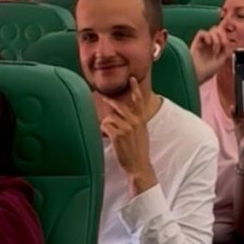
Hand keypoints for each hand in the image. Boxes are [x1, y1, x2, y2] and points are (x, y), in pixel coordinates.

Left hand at [98, 78, 155, 194]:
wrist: (139, 165)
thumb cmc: (139, 150)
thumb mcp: (142, 132)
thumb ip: (135, 122)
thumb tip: (123, 116)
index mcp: (142, 119)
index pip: (139, 100)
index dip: (135, 88)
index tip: (132, 78)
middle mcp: (135, 121)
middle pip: (120, 105)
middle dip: (109, 101)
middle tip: (102, 96)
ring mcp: (127, 127)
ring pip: (110, 117)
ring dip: (106, 124)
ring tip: (108, 133)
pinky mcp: (118, 135)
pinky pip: (105, 126)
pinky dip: (103, 131)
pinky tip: (106, 137)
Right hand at [190, 27, 233, 84]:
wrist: (196, 75)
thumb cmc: (207, 72)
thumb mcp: (221, 61)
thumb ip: (226, 51)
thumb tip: (231, 42)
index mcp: (216, 48)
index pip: (222, 34)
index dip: (225, 23)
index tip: (230, 14)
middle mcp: (210, 44)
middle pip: (218, 30)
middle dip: (223, 35)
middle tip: (224, 44)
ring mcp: (203, 43)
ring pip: (212, 30)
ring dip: (217, 38)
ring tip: (215, 48)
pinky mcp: (195, 42)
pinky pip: (203, 32)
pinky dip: (208, 36)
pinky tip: (208, 44)